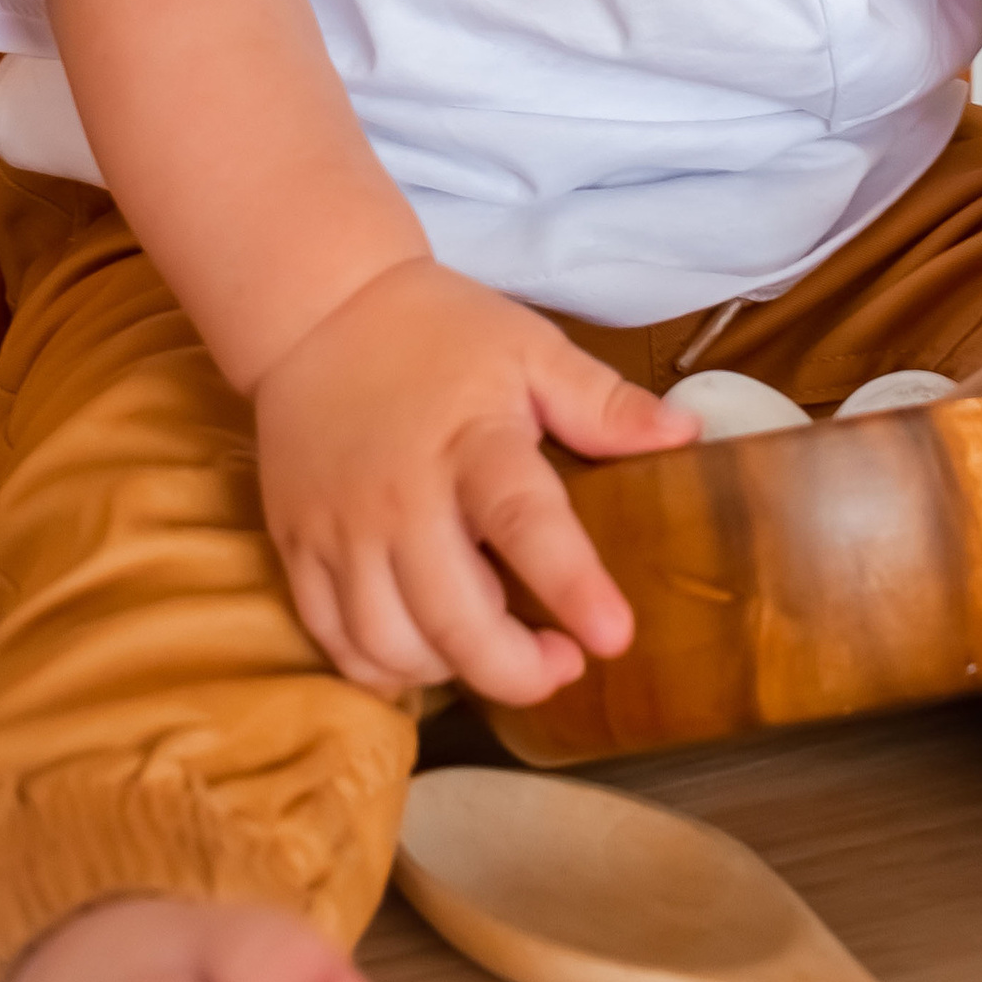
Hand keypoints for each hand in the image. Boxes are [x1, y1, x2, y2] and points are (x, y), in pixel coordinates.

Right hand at [251, 259, 697, 704]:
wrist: (318, 310)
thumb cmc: (437, 333)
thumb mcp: (528, 348)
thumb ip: (602, 402)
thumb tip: (685, 435)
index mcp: (470, 441)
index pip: (523, 521)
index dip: (571, 584)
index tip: (614, 636)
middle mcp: (399, 495)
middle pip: (452, 615)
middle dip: (516, 668)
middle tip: (563, 663)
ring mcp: (340, 528)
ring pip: (391, 645)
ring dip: (453, 671)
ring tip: (493, 648)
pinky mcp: (296, 547)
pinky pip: (337, 642)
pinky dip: (384, 669)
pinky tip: (425, 651)